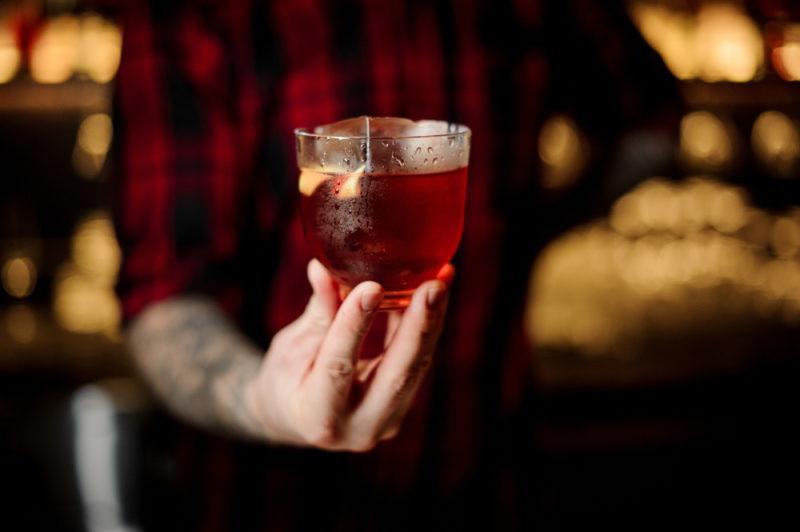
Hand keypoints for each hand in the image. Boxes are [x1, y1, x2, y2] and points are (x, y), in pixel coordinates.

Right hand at [245, 259, 452, 450]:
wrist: (296, 416)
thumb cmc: (286, 378)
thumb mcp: (292, 347)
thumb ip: (317, 312)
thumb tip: (323, 267)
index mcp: (317, 417)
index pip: (339, 367)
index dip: (355, 326)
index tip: (372, 286)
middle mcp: (358, 428)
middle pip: (396, 375)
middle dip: (417, 328)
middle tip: (433, 286)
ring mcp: (385, 422)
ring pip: (416, 368)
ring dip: (432, 321)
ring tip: (442, 279)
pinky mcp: (402, 407)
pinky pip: (419, 362)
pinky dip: (428, 326)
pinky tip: (438, 291)